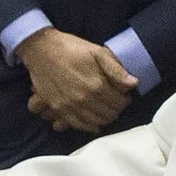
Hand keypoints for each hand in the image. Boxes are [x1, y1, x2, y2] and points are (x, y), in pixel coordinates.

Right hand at [15, 27, 136, 132]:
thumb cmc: (71, 48)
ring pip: (95, 122)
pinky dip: (88, 126)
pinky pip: (77, 125)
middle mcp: (84, 100)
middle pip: (109, 114)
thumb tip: (133, 83)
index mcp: (96, 85)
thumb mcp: (97, 51)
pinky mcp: (58, 109)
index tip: (125, 95)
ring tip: (106, 110)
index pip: (119, 102)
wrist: (41, 50)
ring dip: (104, 119)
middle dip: (116, 110)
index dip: (125, 100)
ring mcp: (70, 106)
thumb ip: (116, 69)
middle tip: (116, 102)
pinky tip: (93, 123)